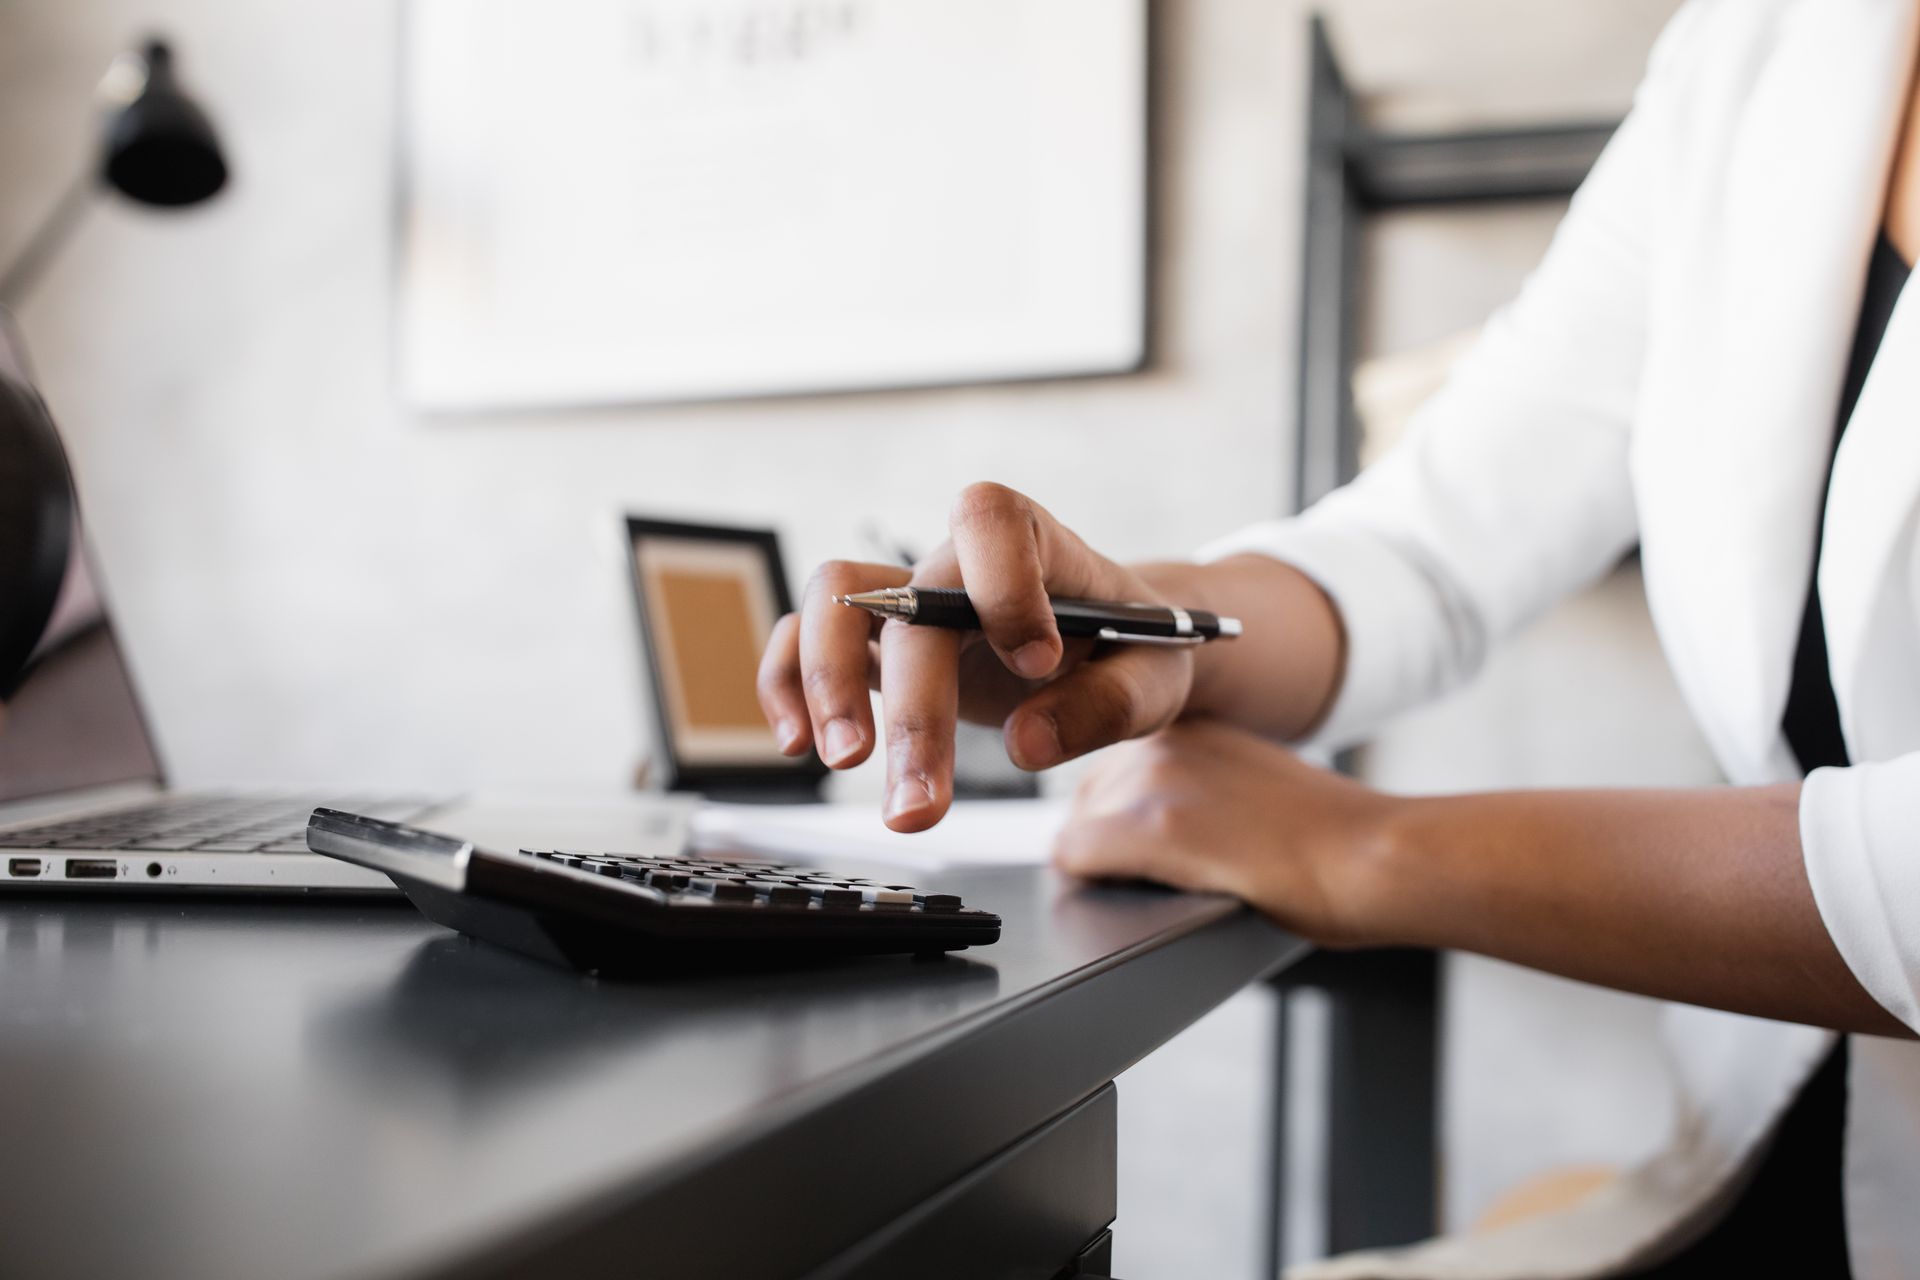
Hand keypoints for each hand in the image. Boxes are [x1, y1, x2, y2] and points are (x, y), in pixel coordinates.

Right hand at [757, 483, 1195, 831]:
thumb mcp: (1154, 679)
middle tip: (921, 802)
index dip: (1006, 584)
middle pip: (911, 604)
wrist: (1111, 650)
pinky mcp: (879, 643)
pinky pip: (802, 638)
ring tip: (847, 764)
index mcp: (1039, 546)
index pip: (993, 518)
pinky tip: (799, 746)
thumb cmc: (1131, 649)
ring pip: (834, 600)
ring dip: (828, 682)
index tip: (1037, 660)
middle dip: (914, 709)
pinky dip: (787, 684)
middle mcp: (960, 565)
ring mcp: (909, 600)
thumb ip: (1106, 707)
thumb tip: (1027, 742)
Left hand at [1051, 720, 1398, 948]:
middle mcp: (1165, 737)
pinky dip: (1099, 886)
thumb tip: (1160, 824)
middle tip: (1160, 879)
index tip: (1153, 849)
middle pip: (1085, 799)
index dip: (1121, 821)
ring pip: (1077, 830)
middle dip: (1106, 844)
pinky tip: (1150, 895)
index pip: (1112, 771)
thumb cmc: (1336, 839)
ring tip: (1169, 889)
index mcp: (1191, 723)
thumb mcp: (1253, 784)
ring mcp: (1155, 778)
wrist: (1377, 856)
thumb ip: (1200, 788)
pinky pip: (1076, 859)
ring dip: (1106, 868)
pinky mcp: (1153, 826)